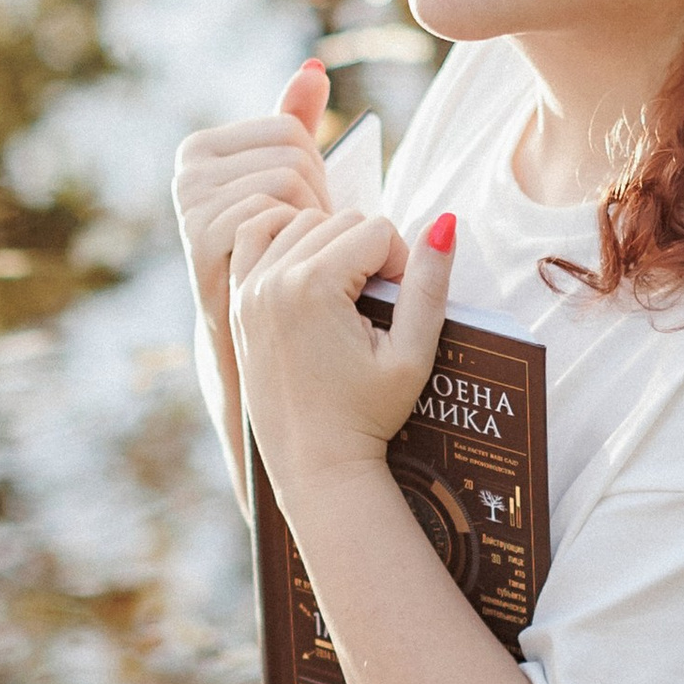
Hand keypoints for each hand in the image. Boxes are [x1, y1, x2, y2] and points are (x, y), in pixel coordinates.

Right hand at [172, 62, 332, 341]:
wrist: (253, 344)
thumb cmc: (280, 259)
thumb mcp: (288, 184)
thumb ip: (296, 122)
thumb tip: (314, 67)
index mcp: (200, 149)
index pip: (291, 131)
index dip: (317, 172)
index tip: (306, 213)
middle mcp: (187, 172)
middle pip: (292, 154)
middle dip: (318, 198)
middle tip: (306, 244)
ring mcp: (190, 203)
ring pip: (290, 181)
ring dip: (312, 223)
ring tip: (298, 258)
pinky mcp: (202, 237)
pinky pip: (276, 212)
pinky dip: (297, 240)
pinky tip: (286, 269)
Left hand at [233, 204, 456, 515]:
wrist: (315, 462)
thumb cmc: (368, 415)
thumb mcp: (411, 354)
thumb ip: (429, 285)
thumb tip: (446, 221)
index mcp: (314, 286)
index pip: (378, 230)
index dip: (402, 264)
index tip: (397, 310)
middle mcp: (273, 278)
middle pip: (341, 221)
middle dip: (368, 254)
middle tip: (374, 308)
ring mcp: (249, 288)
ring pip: (302, 223)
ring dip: (330, 246)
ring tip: (345, 297)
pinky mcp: (238, 300)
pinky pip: (256, 236)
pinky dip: (284, 239)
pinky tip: (308, 272)